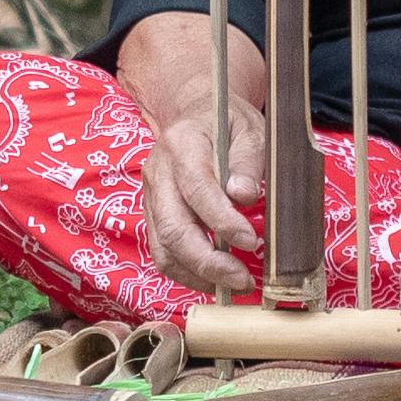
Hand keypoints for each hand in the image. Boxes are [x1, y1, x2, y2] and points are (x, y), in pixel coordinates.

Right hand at [142, 89, 266, 298]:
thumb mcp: (250, 130)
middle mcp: (158, 171)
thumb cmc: (228, 123)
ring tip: (232, 285)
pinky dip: (187, 272)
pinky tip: (214, 278)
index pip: (197, 188)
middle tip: (242, 279)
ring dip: (196, 275)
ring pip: (163, 248)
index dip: (222, 221)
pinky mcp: (152, 214)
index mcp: (181, 144)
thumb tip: (242, 196)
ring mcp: (150, 195)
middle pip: (172, 227)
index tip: (250, 241)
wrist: (196, 115)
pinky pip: (162, 252)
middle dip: (208, 262)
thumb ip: (248, 161)